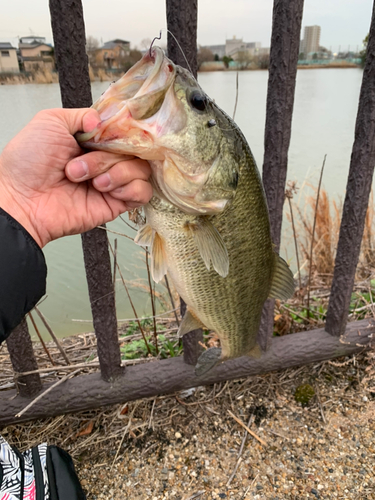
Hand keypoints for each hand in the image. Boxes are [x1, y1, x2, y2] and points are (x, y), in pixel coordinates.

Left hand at [0, 108, 151, 246]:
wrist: (22, 200)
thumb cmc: (27, 164)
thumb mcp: (50, 121)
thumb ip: (82, 115)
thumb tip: (103, 121)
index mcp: (92, 141)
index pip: (124, 131)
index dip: (124, 131)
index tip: (113, 134)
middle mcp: (104, 161)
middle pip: (133, 150)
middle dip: (107, 157)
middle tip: (79, 167)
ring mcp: (112, 183)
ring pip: (141, 170)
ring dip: (117, 173)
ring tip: (92, 182)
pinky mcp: (116, 204)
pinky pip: (143, 192)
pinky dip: (131, 188)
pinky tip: (107, 190)